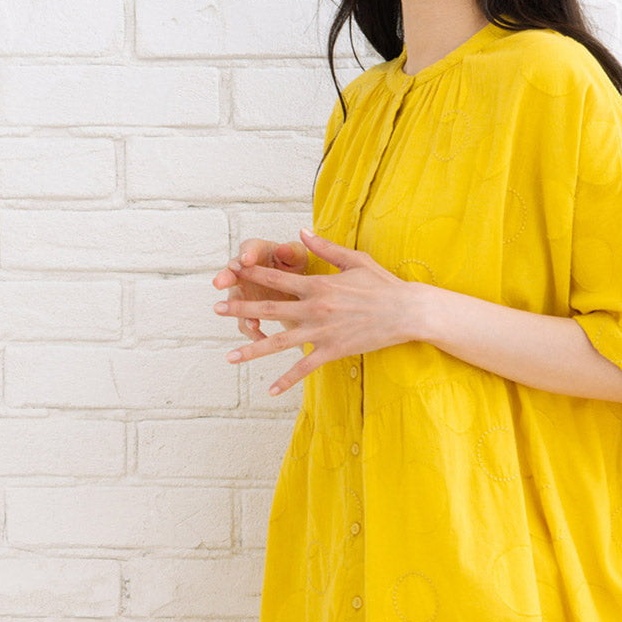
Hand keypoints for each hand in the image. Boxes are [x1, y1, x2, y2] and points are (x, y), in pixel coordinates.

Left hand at [212, 229, 417, 395]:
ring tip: (229, 356)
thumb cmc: (383, 284)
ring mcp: (322, 332)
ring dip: (252, 349)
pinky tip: (270, 389)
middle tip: (215, 311)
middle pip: (269, 309)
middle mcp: (315, 308)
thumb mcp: (355, 260)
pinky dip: (287, 380)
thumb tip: (301, 231)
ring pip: (280, 343)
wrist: (406, 312)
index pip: (276, 279)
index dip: (251, 275)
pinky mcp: (332, 351)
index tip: (230, 273)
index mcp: (318, 284)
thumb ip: (325, 248)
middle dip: (240, 310)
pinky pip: (304, 368)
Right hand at [212, 237, 307, 343]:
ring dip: (237, 312)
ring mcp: (242, 292)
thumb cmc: (293, 264)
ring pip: (234, 302)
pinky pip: (245, 321)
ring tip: (249, 321)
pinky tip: (260, 337)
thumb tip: (283, 248)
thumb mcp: (296, 256)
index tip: (246, 259)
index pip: (249, 249)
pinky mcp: (246, 311)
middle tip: (219, 283)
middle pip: (230, 273)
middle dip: (225, 278)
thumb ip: (291, 253)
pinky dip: (252, 330)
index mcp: (256, 251)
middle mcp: (242, 271)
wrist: (296, 286)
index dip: (247, 254)